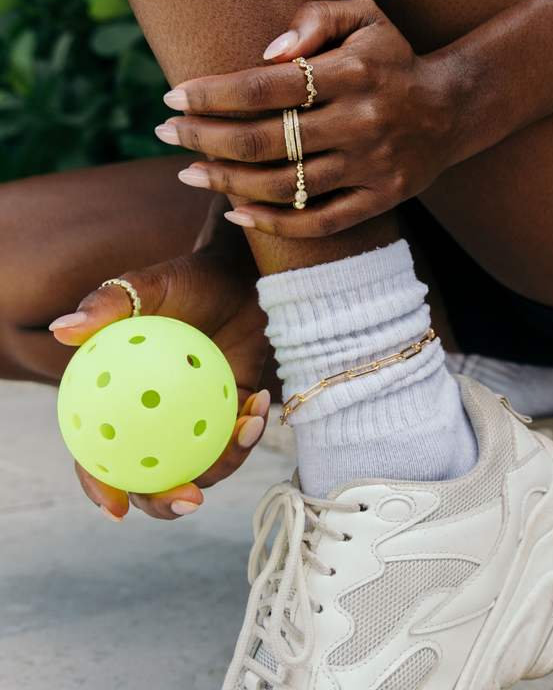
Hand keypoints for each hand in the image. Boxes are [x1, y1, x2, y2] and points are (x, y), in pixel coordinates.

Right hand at [49, 244, 269, 520]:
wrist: (239, 276)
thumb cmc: (188, 280)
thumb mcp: (149, 285)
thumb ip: (107, 304)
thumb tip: (62, 330)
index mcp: (122, 400)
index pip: (99, 454)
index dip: (101, 487)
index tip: (117, 508)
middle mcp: (156, 418)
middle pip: (152, 478)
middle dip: (168, 502)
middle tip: (191, 498)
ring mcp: (196, 420)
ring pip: (203, 467)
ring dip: (226, 461)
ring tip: (245, 425)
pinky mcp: (232, 413)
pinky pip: (239, 437)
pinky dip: (250, 429)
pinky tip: (259, 402)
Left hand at [155, 0, 465, 237]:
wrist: (451, 111)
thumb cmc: (394, 60)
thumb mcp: (366, 16)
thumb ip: (317, 16)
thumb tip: (267, 52)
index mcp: (353, 73)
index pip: (266, 86)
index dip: (212, 94)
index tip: (172, 98)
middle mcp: (362, 123)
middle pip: (266, 140)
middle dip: (204, 138)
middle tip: (166, 133)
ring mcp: (372, 167)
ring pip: (285, 185)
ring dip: (226, 182)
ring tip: (188, 173)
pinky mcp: (380, 200)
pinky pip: (320, 221)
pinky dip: (275, 224)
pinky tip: (237, 214)